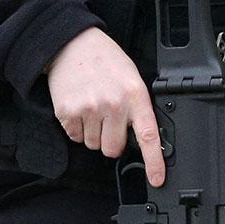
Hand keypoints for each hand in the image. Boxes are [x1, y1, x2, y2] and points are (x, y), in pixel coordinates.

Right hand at [45, 28, 165, 187]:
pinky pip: (74, 136)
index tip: (156, 179)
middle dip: (111, 141)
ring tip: (92, 107)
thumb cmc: (104, 60)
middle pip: (113, 149)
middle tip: (108, 120)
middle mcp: (113, 104)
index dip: (153, 162)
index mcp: (134, 95)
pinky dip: (76, 127)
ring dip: (92, 133)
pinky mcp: (67, 112)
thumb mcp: (131, 77)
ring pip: (93, 145)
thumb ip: (136, 106)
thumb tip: (141, 137)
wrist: (71, 43)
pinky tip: (79, 107)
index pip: (148, 135)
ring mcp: (89, 109)